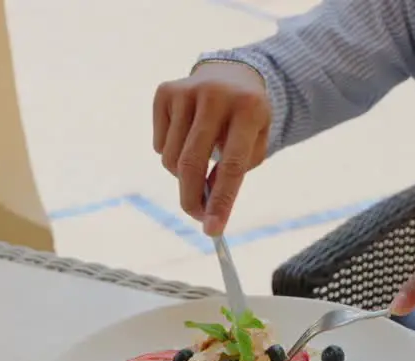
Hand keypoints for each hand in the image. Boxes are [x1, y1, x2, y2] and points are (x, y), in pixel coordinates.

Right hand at [153, 61, 270, 235]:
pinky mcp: (165, 92)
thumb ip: (233, 175)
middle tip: (198, 217)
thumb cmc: (245, 121)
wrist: (232, 76)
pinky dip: (172, 153)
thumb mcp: (254, 145)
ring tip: (201, 162)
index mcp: (249, 108)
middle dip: (191, 199)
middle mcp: (215, 95)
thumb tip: (203, 201)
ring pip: (171, 158)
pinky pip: (160, 145)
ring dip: (183, 175)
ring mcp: (186, 90)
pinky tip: (188, 138)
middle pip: (192, 163)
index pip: (232, 165)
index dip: (221, 202)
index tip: (213, 230)